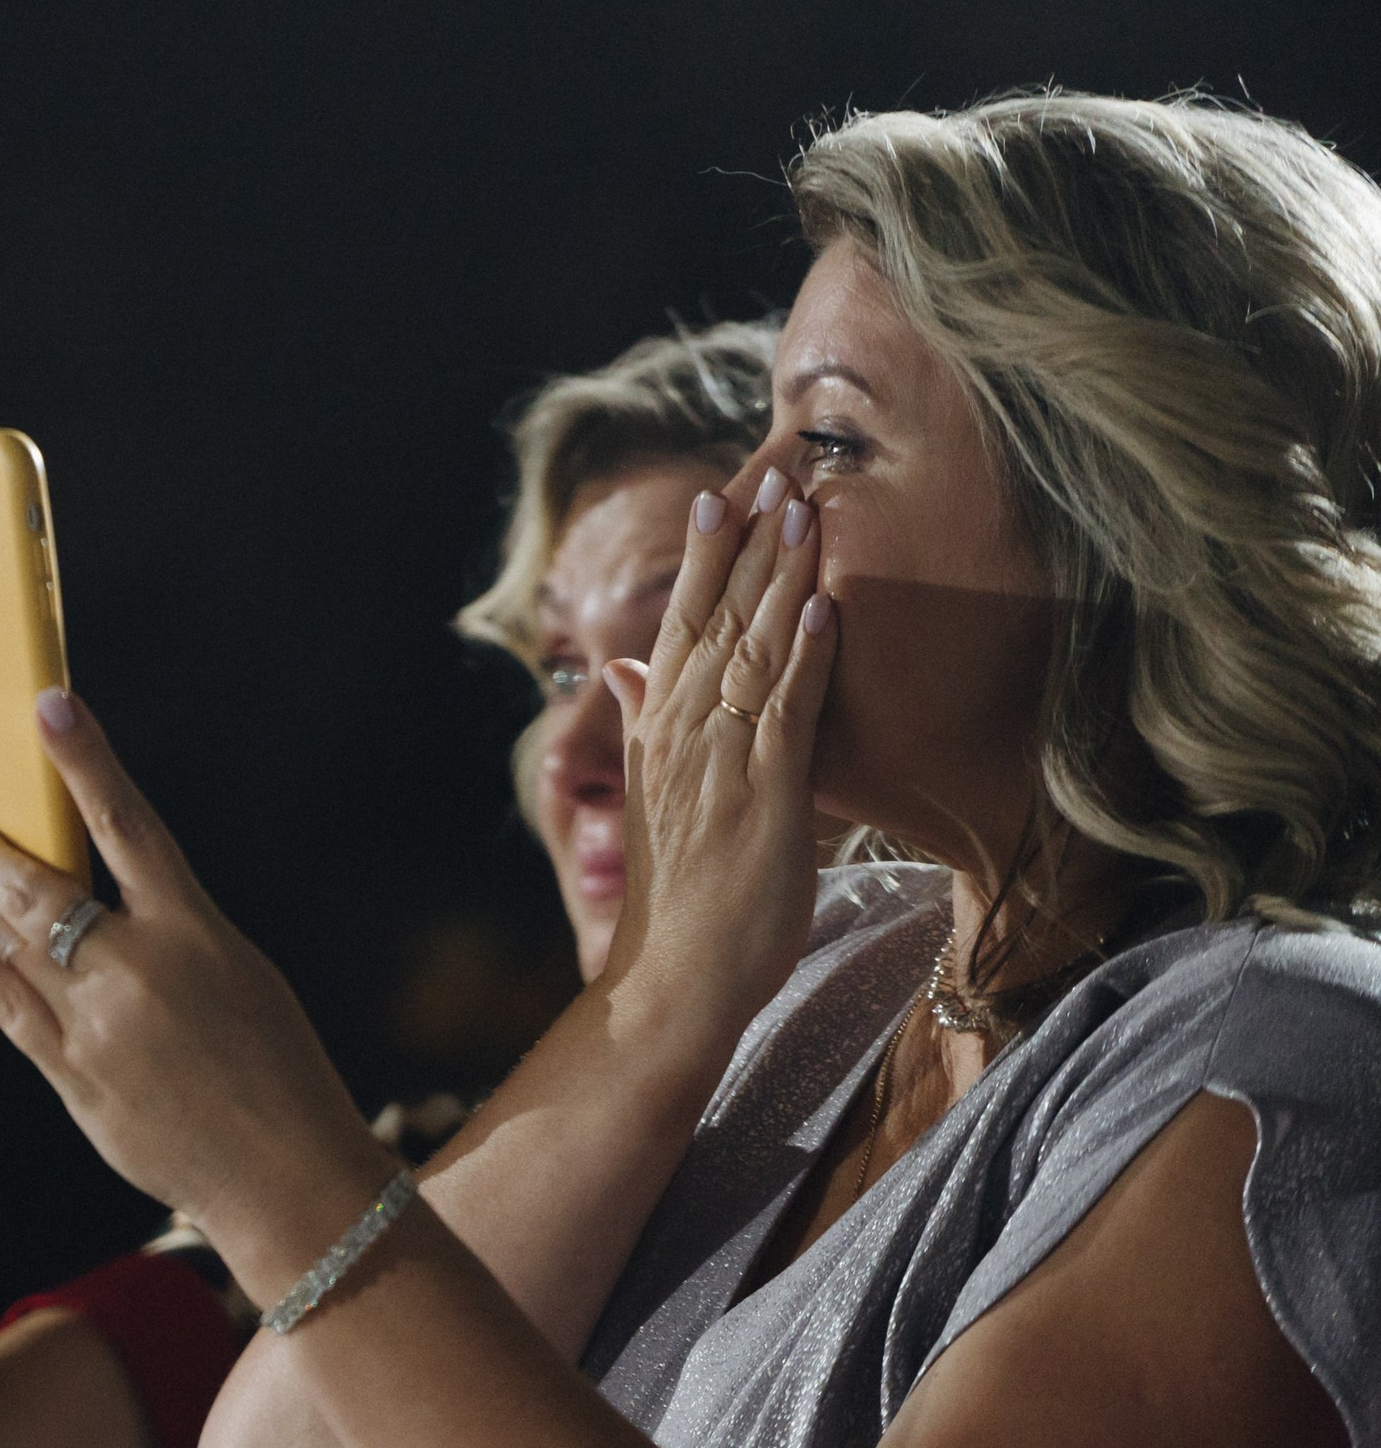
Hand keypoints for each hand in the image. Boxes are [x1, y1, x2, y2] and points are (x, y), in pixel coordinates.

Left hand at [0, 695, 391, 1291]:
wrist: (284, 1175)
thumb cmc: (278, 1071)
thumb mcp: (241, 974)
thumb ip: (174, 931)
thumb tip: (111, 899)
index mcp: (194, 931)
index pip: (127, 824)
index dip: (85, 761)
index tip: (50, 709)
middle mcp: (137, 969)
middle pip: (45, 888)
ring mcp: (96, 1026)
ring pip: (13, 944)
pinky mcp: (72, 1077)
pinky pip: (3, 1009)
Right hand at [599, 468, 838, 1043]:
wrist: (672, 978)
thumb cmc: (676, 900)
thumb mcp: (658, 797)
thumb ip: (646, 723)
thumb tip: (627, 666)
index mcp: (660, 731)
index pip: (681, 624)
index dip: (704, 556)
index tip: (722, 492)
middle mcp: (683, 732)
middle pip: (712, 617)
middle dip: (743, 542)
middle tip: (768, 468)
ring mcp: (721, 760)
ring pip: (749, 648)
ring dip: (777, 576)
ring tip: (800, 510)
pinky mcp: (765, 794)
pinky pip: (785, 710)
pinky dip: (801, 656)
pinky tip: (820, 606)